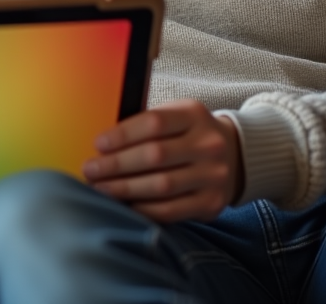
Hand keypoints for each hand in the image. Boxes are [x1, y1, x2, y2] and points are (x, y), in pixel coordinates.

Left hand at [82, 99, 241, 222]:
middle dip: (116, 165)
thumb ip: (145, 125)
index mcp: (194, 115)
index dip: (122, 134)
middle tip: (90, 170)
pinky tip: (124, 204)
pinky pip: (171, 210)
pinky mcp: (211, 203)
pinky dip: (143, 208)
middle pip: (155, 155)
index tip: (98, 144)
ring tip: (100, 188)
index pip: (154, 123)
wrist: (235, 156)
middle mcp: (208, 144)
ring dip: (124, 189)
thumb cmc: (188, 134)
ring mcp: (213, 175)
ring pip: (162, 185)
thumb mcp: (175, 117)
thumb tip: (101, 144)